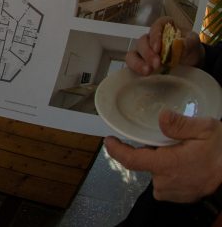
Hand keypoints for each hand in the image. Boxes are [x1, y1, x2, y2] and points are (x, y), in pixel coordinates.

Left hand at [105, 111, 221, 201]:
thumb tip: (162, 116)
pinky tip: (182, 165)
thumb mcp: (205, 129)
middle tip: (166, 142)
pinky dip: (169, 174)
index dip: (116, 150)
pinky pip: (166, 184)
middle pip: (144, 164)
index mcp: (168, 165)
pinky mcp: (181, 198)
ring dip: (160, 164)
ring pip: (155, 174)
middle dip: (149, 152)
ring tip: (178, 154)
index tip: (109, 140)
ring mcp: (174, 193)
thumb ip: (181, 124)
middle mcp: (167, 182)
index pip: (131, 160)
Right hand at [126, 17, 203, 75]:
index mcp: (164, 28)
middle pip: (143, 40)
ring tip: (147, 71)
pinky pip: (132, 63)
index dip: (155, 35)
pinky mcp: (141, 61)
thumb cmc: (191, 50)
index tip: (158, 47)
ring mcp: (144, 50)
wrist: (192, 64)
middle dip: (147, 52)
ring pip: (134, 52)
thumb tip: (179, 44)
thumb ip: (188, 42)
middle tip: (156, 63)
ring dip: (138, 62)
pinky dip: (136, 68)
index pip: (157, 26)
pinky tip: (143, 74)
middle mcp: (151, 37)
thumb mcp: (194, 43)